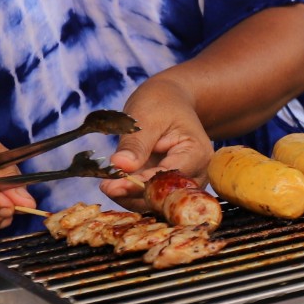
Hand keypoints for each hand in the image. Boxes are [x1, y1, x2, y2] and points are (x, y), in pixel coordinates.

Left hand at [104, 75, 212, 207]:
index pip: (170, 176)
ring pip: (157, 201)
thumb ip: (135, 144)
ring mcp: (183, 183)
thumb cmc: (161, 105)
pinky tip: (115, 185)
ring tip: (108, 185)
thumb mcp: (146, 118)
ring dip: (131, 198)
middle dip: (135, 194)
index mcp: (197, 153)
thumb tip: (120, 165)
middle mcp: (196, 174)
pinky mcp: (169, 187)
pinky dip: (132, 195)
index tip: (114, 186)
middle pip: (166, 195)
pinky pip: (151, 198)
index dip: (142, 184)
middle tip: (106, 187)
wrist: (169, 101)